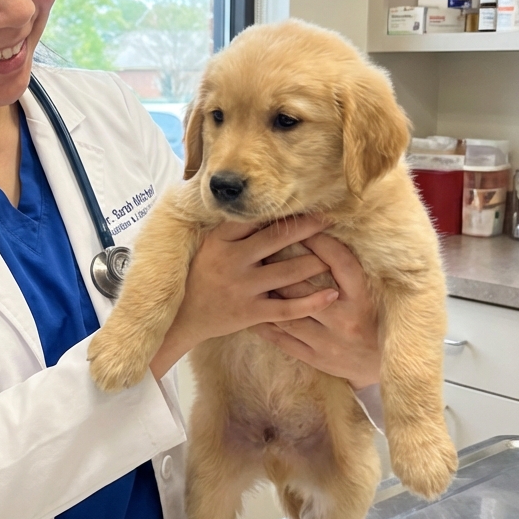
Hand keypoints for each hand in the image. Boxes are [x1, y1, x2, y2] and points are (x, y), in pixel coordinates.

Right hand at [150, 216, 338, 378]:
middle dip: (308, 227)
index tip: (303, 201)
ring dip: (316, 262)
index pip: (255, 218)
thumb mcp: (207, 247)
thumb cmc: (198, 276)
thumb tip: (258, 203)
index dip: (281, 210)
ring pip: (288, 272)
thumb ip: (230, 229)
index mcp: (220, 240)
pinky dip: (312, 302)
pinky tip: (332, 295)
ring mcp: (242, 288)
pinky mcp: (250, 313)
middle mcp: (231, 261)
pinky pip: (287, 309)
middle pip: (277, 239)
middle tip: (330, 219)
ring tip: (336, 255)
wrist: (182, 317)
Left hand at [250, 233, 380, 389]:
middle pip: (303, 289)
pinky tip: (251, 307)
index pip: (340, 263)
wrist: (384, 367)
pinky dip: (263, 322)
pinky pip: (281, 339)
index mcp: (363, 299)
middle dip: (279, 266)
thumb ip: (350, 270)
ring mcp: (327, 343)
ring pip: (287, 314)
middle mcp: (345, 321)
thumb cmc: (377, 320)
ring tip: (251, 275)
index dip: (320, 242)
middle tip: (261, 248)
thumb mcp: (372, 293)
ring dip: (267, 294)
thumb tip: (320, 233)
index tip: (301, 226)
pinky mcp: (314, 359)